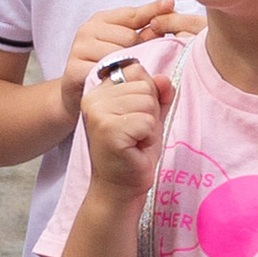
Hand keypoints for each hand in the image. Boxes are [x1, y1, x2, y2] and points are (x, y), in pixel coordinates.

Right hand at [57, 0, 200, 132]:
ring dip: (129, 69)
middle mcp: (87, 31)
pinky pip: (106, 74)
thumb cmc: (106, 68)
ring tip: (130, 78)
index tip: (170, 4)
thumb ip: (145, 30)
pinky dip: (117, 81)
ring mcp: (79, 49)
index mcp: (100, 21)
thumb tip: (169, 7)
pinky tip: (119, 85)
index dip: (152, 11)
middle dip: (141, 50)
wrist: (76, 95)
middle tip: (142, 65)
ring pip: (119, 55)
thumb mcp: (125, 46)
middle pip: (129, 37)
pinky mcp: (74, 69)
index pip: (132, 14)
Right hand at [80, 54, 174, 198]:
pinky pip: (147, 121)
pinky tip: (134, 148)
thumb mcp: (150, 115)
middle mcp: (94, 97)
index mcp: (99, 89)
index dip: (147, 95)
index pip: (136, 69)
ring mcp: (98, 112)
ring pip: (147, 102)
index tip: (134, 119)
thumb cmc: (134, 151)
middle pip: (145, 85)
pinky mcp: (108, 129)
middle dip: (150, 112)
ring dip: (149, 125)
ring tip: (135, 141)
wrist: (120, 186)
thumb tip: (163, 78)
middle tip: (136, 134)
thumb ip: (158, 94)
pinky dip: (148, 137)